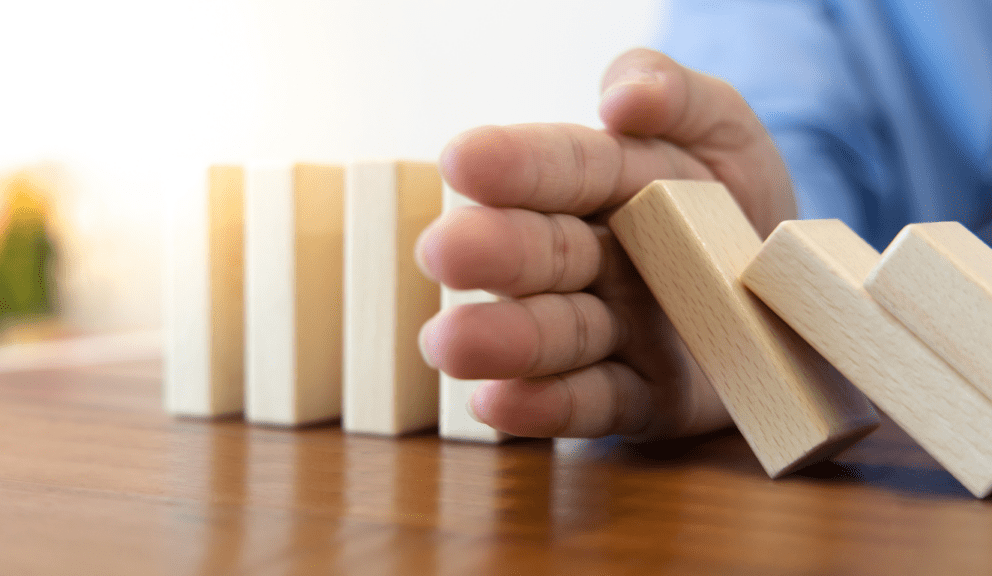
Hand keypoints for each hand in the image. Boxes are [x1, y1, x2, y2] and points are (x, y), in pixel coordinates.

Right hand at [415, 49, 796, 439]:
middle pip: (545, 253)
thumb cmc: (741, 203)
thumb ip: (676, 94)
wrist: (800, 298)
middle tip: (444, 253)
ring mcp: (618, 332)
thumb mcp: (725, 128)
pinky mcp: (644, 400)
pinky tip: (497, 402)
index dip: (519, 165)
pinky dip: (546, 407)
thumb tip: (621, 99)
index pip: (565, 167)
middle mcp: (598, 260)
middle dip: (497, 254)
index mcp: (611, 184)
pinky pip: (595, 405)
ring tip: (449, 344)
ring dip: (505, 340)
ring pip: (558, 333)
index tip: (464, 161)